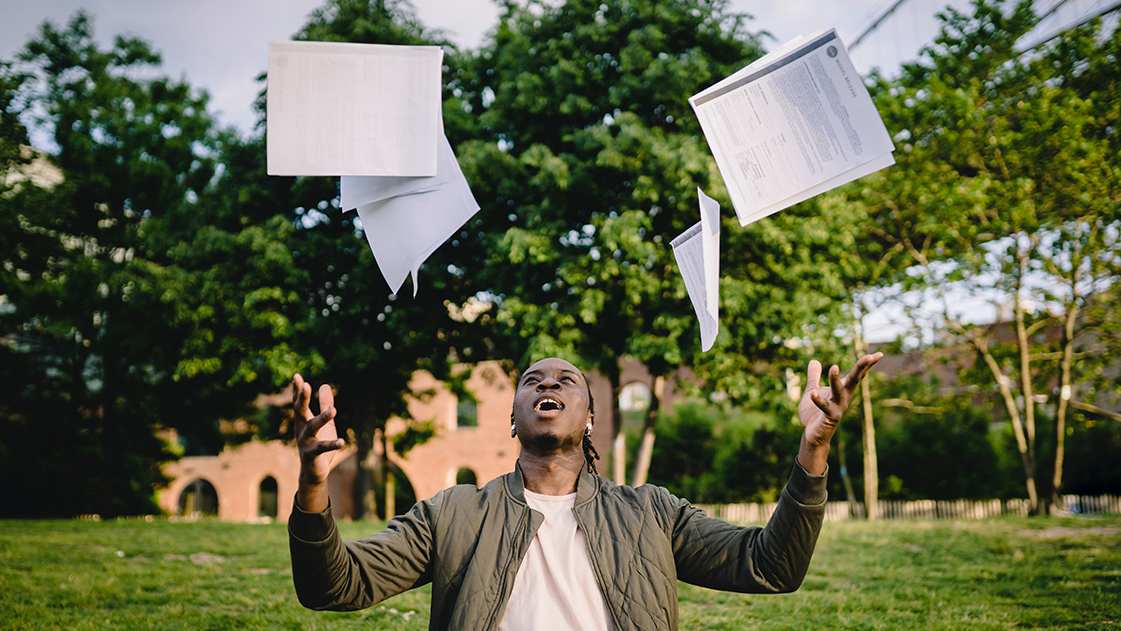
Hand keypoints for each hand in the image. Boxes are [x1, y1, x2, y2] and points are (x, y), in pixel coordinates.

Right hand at [292, 374, 343, 506]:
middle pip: (300, 412)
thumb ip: (324, 405)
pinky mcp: (312, 455)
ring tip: (334, 410)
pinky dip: (332, 444)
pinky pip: (322, 448)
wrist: (313, 472)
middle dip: (302, 399)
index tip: (297, 376)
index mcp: (303, 421)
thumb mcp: (323, 423)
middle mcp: (301, 430)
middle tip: (306, 385)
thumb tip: (325, 385)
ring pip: (312, 428)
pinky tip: (342, 441)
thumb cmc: (318, 443)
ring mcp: (305, 443)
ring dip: (322, 419)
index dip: (297, 390)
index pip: (299, 403)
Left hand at [796, 353, 881, 472]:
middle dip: (861, 368)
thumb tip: (814, 360)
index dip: (866, 364)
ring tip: (833, 367)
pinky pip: (825, 407)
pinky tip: (812, 394)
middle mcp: (844, 397)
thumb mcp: (813, 390)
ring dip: (835, 380)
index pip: (856, 374)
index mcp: (842, 389)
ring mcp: (838, 407)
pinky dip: (818, 400)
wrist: (812, 435)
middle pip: (854, 380)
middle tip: (870, 356)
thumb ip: (814, 376)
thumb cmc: (815, 413)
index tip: (879, 354)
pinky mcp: (829, 417)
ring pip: (839, 392)